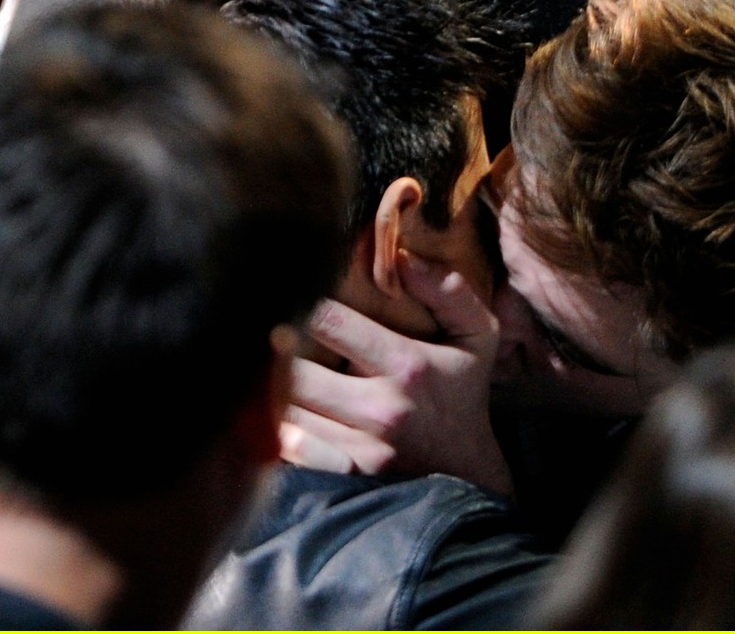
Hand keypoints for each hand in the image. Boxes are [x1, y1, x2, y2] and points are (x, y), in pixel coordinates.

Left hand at [280, 251, 513, 494]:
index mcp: (407, 364)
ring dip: (267, 387)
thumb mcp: (477, 335)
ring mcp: (362, 447)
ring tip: (257, 365)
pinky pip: (292, 450)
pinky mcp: (348, 476)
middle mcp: (382, 408)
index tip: (287, 290)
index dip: (301, 301)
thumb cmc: (463, 391)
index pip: (331, 322)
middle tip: (258, 330)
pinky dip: (273, 429)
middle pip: (296, 370)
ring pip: (287, 411)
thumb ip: (450, 291)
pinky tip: (265, 410)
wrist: (470, 469)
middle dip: (273, 347)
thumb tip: (403, 257)